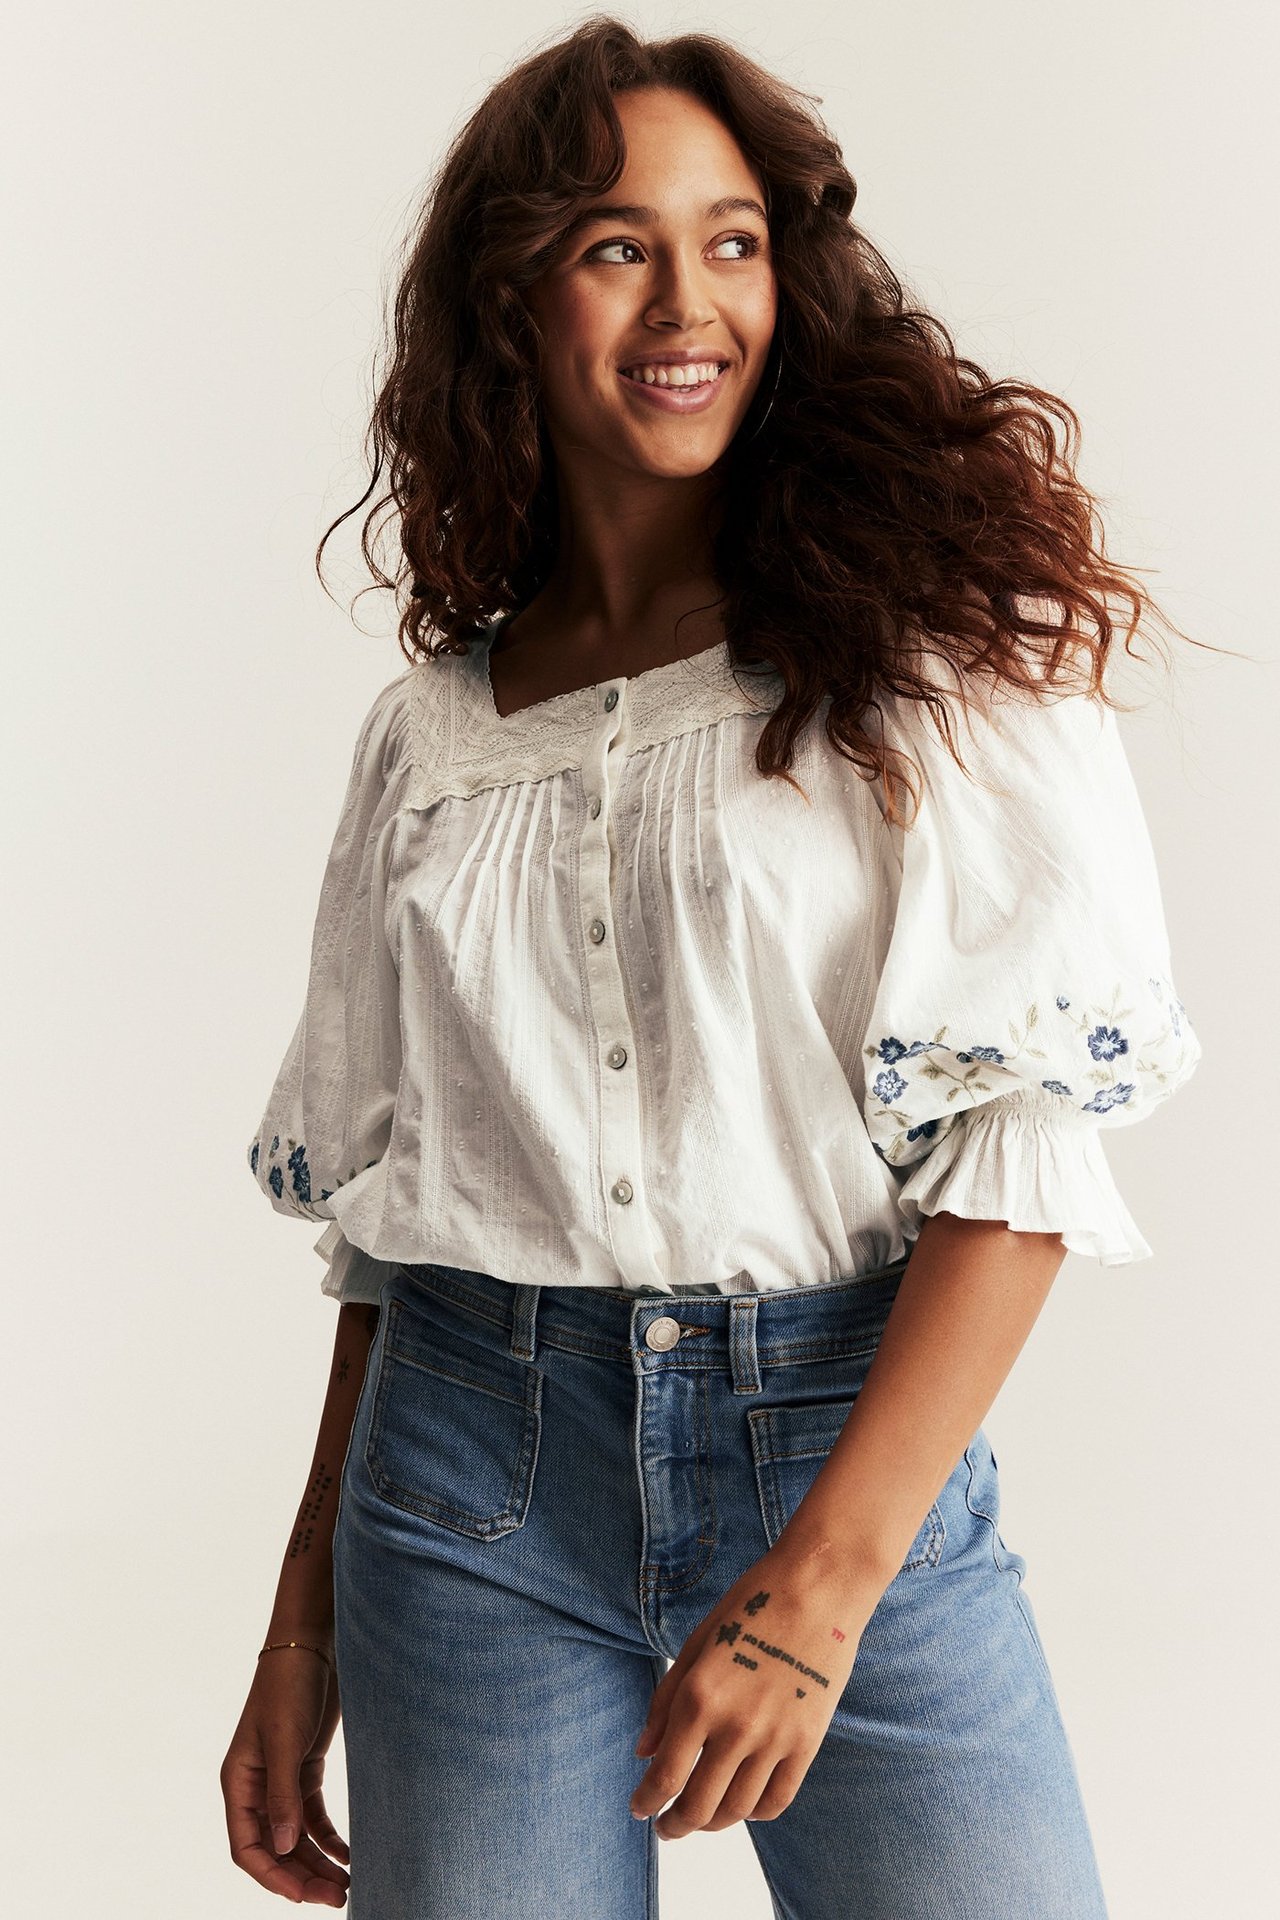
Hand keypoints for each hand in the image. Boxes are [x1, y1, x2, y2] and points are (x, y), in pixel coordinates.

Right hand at [220, 1645, 349, 1905]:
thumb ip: (282, 1794)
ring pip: (296, 1837)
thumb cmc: (288, 1686)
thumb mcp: (284, 1740)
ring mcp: (282, 1780)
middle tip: (339, 1896)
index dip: (272, 1877)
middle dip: (303, 1876)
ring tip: (347, 1884)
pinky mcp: (306, 1769)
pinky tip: (349, 1854)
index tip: (303, 1896)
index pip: (247, 1847)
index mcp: (239, 1784)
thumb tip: (283, 1848)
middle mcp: (257, 1788)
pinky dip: (329, 1838)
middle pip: (276, 1848)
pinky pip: (313, 1817)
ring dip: (318, 1862)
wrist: (311, 1644)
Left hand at [629, 1544, 879, 1839]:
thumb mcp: (696, 1644)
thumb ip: (666, 1701)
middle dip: (675, 1825)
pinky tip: (741, 1803)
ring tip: (701, 1818)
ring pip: (737, 1810)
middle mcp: (735, 1727)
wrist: (817, 1589)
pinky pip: (777, 1800)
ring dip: (712, 1823)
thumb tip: (643, 1753)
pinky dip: (754, 1813)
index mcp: (700, 1698)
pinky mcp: (807, 1743)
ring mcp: (775, 1739)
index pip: (665, 1776)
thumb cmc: (750, 1607)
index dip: (647, 1801)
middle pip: (698, 1806)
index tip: (639, 1809)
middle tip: (665, 1827)